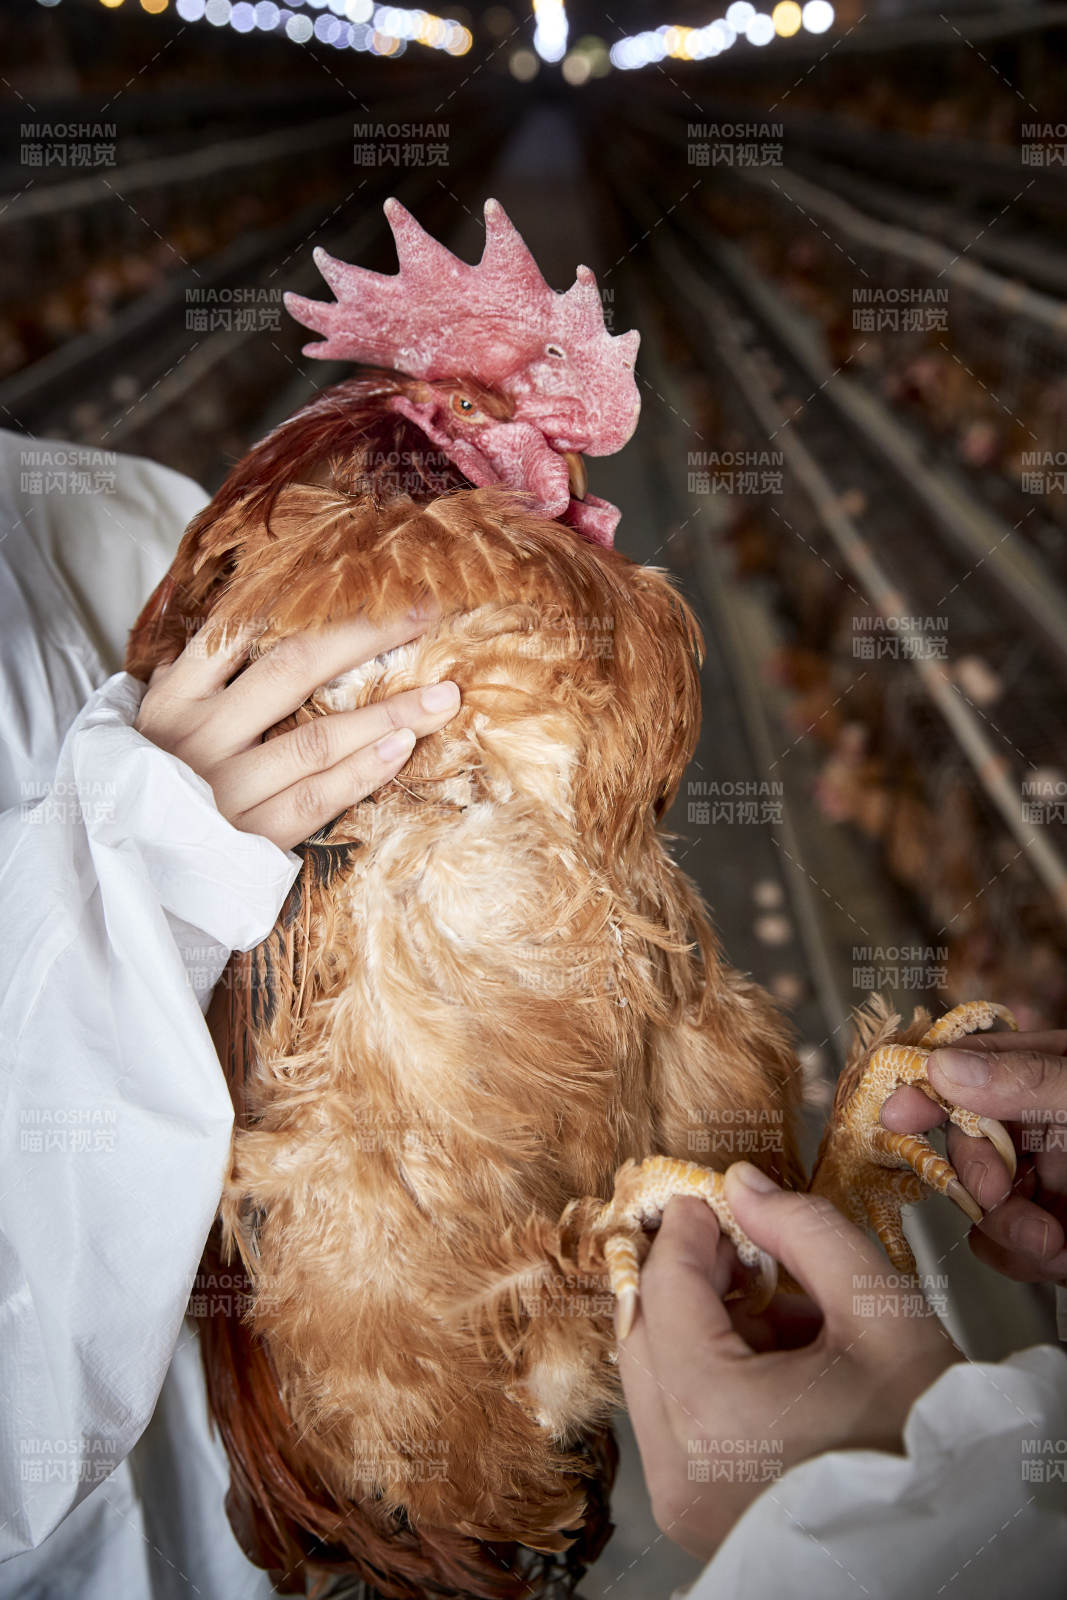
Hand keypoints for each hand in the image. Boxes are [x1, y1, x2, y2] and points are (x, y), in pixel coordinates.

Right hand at [135, 610, 459, 850]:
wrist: (123, 872)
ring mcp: (225, 789)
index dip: (313, 605)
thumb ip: (196, 674)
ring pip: (317, 739)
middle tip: (426, 614)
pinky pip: (316, 799)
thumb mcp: (155, 721)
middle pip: (294, 669)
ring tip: (443, 696)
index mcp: (175, 696)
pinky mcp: (250, 838)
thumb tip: (247, 621)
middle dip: (366, 636)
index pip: (246, 630)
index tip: (377, 583)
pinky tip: (403, 747)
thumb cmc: (151, 784)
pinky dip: (362, 771)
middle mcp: (200, 736)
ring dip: (388, 714)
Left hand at [618, 1165, 956, 1560]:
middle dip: (690, 1280)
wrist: (954, 1535)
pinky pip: (676, 1420)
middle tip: (742, 1249)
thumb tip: (744, 1185)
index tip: (707, 1201)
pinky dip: (710, 1377)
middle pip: (647, 1334)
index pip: (666, 1292)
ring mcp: (680, 1498)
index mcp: (713, 1415)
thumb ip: (803, 1232)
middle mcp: (678, 1467)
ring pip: (658, 1376)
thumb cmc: (923, 1434)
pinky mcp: (694, 1513)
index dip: (685, 1234)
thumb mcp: (878, 1311)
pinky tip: (777, 1363)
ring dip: (703, 1328)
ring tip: (781, 1314)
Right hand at [883, 1031, 1066, 1282]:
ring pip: (977, 1200)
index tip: (898, 1115)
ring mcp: (1044, 1181)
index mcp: (1046, 1074)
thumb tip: (943, 1067)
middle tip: (994, 1195)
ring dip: (1005, 1228)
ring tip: (1049, 1242)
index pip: (971, 1067)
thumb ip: (1027, 1080)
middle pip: (965, 1142)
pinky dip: (1020, 1257)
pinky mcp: (1047, 1234)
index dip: (929, 1089)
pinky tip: (1057, 1255)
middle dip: (976, 1176)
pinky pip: (1000, 1245)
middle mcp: (1041, 1125)